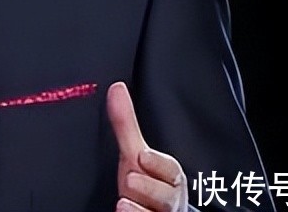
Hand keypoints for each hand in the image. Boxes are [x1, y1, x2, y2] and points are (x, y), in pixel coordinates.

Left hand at [107, 82, 187, 211]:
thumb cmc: (147, 182)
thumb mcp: (134, 154)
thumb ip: (126, 125)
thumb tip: (116, 88)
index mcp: (169, 178)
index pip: (171, 171)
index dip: (158, 164)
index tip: (142, 156)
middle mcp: (169, 200)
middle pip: (166, 197)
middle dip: (150, 188)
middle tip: (131, 180)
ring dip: (140, 210)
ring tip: (123, 203)